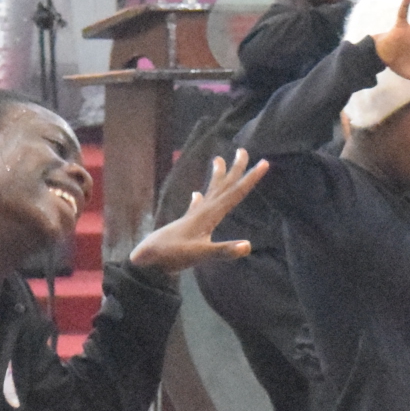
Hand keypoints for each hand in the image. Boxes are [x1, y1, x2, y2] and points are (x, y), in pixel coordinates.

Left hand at [127, 154, 267, 274]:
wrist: (146, 259)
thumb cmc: (172, 256)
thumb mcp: (200, 254)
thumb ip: (224, 251)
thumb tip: (248, 246)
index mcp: (209, 215)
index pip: (235, 193)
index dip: (250, 179)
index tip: (263, 163)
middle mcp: (203, 211)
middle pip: (223, 186)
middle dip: (235, 169)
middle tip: (242, 150)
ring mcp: (193, 217)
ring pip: (209, 192)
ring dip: (216, 177)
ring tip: (217, 160)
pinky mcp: (184, 225)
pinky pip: (194, 207)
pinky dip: (197, 199)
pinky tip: (195, 194)